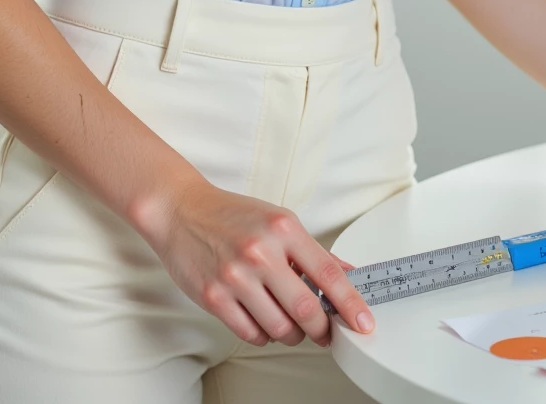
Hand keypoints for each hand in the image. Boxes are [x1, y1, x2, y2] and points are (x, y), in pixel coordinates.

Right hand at [140, 178, 374, 347]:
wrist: (181, 211)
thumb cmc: (231, 216)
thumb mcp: (278, 221)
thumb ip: (313, 252)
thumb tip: (349, 276)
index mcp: (283, 229)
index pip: (328, 273)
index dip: (351, 304)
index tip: (364, 323)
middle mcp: (261, 252)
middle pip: (307, 310)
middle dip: (321, 328)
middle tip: (324, 331)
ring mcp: (236, 277)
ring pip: (281, 328)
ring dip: (292, 334)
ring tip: (288, 321)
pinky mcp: (214, 298)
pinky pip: (252, 334)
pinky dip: (264, 334)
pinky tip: (262, 319)